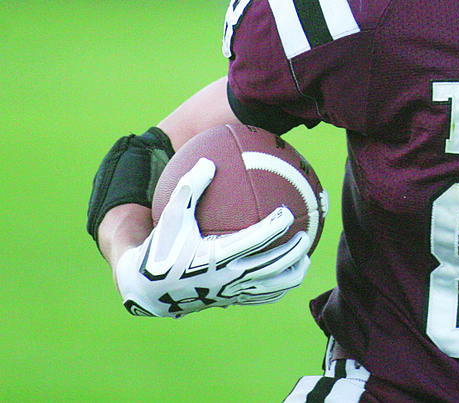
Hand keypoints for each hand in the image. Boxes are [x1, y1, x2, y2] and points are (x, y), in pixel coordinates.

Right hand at [115, 157, 311, 316]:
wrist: (148, 289)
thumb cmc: (162, 246)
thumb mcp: (171, 216)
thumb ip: (190, 189)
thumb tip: (209, 161)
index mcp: (215, 257)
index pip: (253, 241)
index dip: (274, 227)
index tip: (288, 212)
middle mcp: (227, 278)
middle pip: (271, 266)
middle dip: (293, 251)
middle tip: (305, 234)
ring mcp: (231, 293)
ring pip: (272, 287)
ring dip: (292, 273)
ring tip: (305, 258)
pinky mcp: (231, 302)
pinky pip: (262, 298)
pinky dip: (279, 288)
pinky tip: (287, 274)